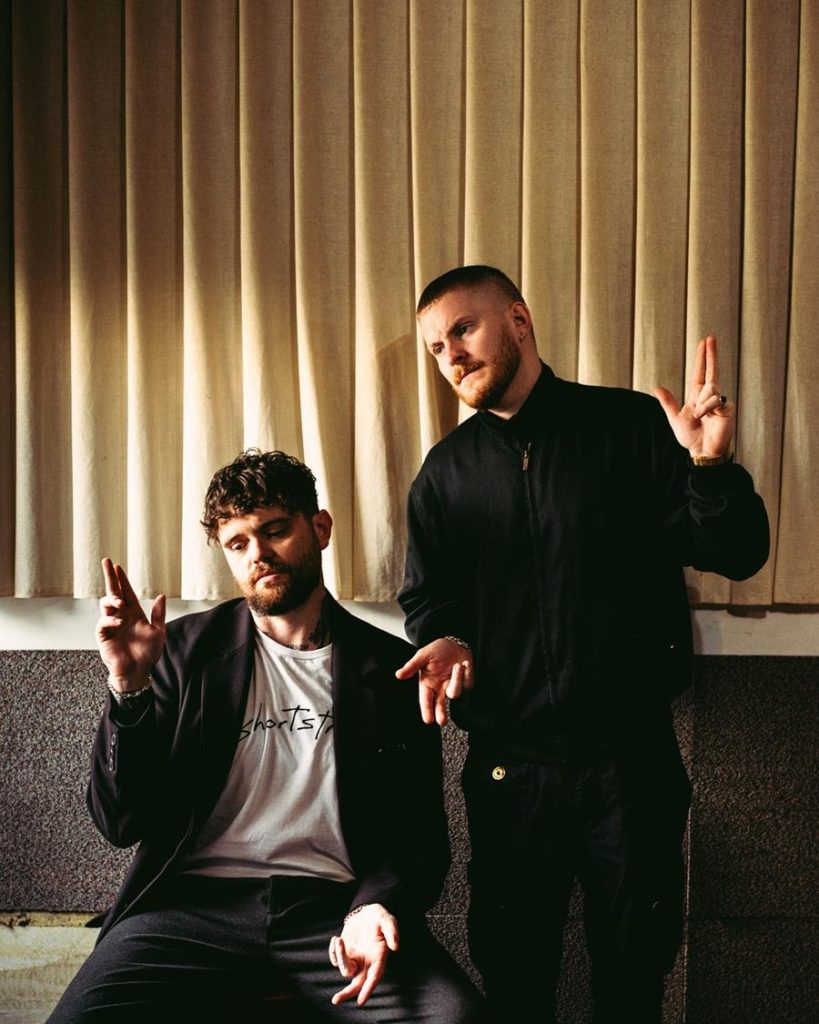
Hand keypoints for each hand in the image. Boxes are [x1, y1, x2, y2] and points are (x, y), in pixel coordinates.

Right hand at [97, 558, 165, 690]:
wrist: (138, 671)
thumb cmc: (148, 653)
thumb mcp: (158, 632)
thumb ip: (159, 614)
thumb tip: (162, 595)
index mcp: (134, 613)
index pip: (126, 592)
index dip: (122, 579)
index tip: (117, 566)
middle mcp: (121, 615)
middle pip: (113, 592)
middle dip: (110, 577)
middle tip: (106, 562)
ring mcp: (111, 624)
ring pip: (106, 605)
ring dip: (112, 600)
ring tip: (120, 602)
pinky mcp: (103, 635)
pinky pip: (103, 623)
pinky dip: (111, 620)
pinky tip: (119, 621)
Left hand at [328, 904, 398, 1005]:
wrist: (366, 911)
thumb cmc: (378, 917)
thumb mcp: (387, 920)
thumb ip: (392, 931)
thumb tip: (395, 946)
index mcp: (379, 958)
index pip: (374, 977)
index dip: (368, 989)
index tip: (361, 1000)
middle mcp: (367, 963)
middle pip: (358, 984)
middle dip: (347, 993)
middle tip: (336, 1000)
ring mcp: (355, 960)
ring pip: (345, 970)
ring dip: (339, 957)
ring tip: (339, 939)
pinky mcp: (345, 954)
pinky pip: (336, 960)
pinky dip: (333, 952)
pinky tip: (336, 939)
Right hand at [395, 637, 473, 725]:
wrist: (454, 642)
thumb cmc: (437, 649)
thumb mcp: (423, 655)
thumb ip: (412, 666)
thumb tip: (398, 675)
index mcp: (427, 684)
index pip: (426, 699)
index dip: (427, 710)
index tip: (428, 720)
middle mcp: (440, 688)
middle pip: (441, 705)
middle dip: (441, 713)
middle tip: (442, 721)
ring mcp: (453, 687)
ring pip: (455, 693)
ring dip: (457, 679)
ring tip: (457, 665)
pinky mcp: (466, 683)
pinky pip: (467, 683)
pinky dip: (467, 672)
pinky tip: (464, 663)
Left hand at [654, 336, 734, 457]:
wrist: (703, 450)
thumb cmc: (691, 437)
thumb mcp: (675, 418)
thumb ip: (668, 403)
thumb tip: (657, 388)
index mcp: (697, 395)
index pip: (701, 372)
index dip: (702, 358)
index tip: (704, 343)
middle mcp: (709, 395)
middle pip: (712, 371)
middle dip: (711, 354)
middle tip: (711, 337)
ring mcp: (719, 401)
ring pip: (711, 390)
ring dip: (701, 404)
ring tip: (699, 416)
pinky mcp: (727, 408)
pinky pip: (715, 401)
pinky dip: (707, 408)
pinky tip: (706, 417)